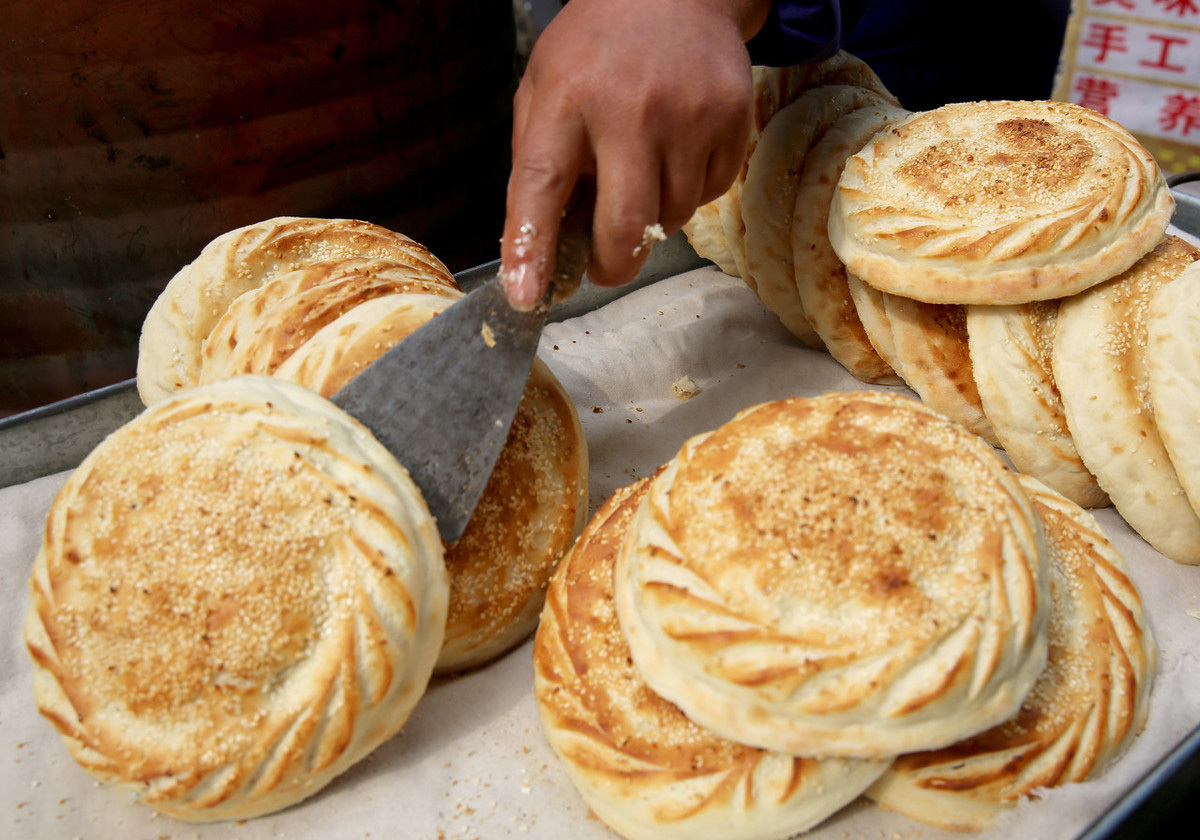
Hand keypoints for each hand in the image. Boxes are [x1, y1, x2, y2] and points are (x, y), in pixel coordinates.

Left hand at [500, 0, 769, 308]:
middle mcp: (630, 108)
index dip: (532, 247)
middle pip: (624, 224)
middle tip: (602, 268)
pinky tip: (676, 152)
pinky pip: (708, 195)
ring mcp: (689, 116)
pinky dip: (688, 192)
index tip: (527, 296)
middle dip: (611, 266)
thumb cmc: (598, 49)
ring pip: (671, 218)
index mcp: (567, 97)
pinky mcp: (732, 121)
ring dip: (651, 219)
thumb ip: (539, 162)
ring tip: (641, 173)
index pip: (542, 184)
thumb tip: (543, 248)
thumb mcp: (544, 86)